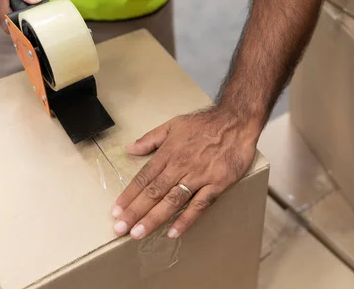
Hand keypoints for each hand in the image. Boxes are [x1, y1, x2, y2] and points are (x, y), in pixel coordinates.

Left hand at [111, 106, 259, 239]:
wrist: (237, 120)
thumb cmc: (206, 123)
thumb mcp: (174, 124)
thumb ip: (151, 138)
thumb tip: (130, 148)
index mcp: (169, 152)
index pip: (144, 178)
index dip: (129, 195)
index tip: (116, 211)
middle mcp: (181, 165)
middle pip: (154, 192)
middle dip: (135, 212)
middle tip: (120, 228)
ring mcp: (200, 176)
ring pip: (173, 200)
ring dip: (154, 218)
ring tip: (139, 233)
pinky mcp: (217, 183)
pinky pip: (200, 204)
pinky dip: (186, 219)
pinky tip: (174, 231)